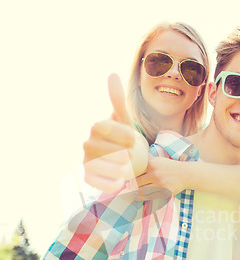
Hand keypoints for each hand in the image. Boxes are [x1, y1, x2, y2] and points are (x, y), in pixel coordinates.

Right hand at [83, 74, 146, 192]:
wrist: (125, 159)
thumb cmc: (126, 138)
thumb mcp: (125, 120)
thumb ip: (118, 101)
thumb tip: (112, 75)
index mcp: (96, 128)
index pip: (102, 127)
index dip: (117, 132)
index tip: (134, 138)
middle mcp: (87, 143)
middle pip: (97, 147)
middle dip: (114, 151)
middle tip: (132, 156)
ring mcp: (86, 160)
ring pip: (94, 164)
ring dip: (110, 168)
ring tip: (129, 170)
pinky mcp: (89, 176)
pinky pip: (94, 180)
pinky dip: (105, 183)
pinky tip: (120, 184)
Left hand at [131, 156, 187, 198]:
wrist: (185, 174)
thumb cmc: (169, 167)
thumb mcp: (158, 160)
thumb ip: (147, 159)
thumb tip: (134, 155)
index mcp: (152, 164)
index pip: (135, 171)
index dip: (129, 175)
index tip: (126, 177)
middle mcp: (155, 174)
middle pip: (137, 182)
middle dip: (131, 185)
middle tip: (128, 186)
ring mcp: (160, 184)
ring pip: (142, 191)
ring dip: (136, 193)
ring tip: (131, 193)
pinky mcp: (164, 192)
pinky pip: (150, 197)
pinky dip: (142, 198)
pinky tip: (136, 197)